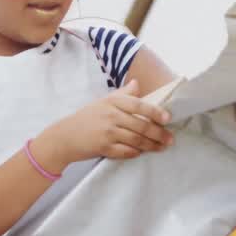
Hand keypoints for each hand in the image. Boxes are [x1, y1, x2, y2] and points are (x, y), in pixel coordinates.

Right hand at [37, 80, 171, 168]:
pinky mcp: (103, 148)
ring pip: (136, 140)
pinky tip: (142, 152)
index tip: (167, 118)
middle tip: (170, 139)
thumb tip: (137, 83)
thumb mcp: (103, 101)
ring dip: (151, 145)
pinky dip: (135, 152)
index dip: (154, 112)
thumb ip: (122, 93)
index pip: (138, 105)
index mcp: (112, 102)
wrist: (65, 136)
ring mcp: (107, 132)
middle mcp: (111, 116)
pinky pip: (125, 152)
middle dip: (158, 133)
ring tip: (162, 147)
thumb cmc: (87, 117)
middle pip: (140, 125)